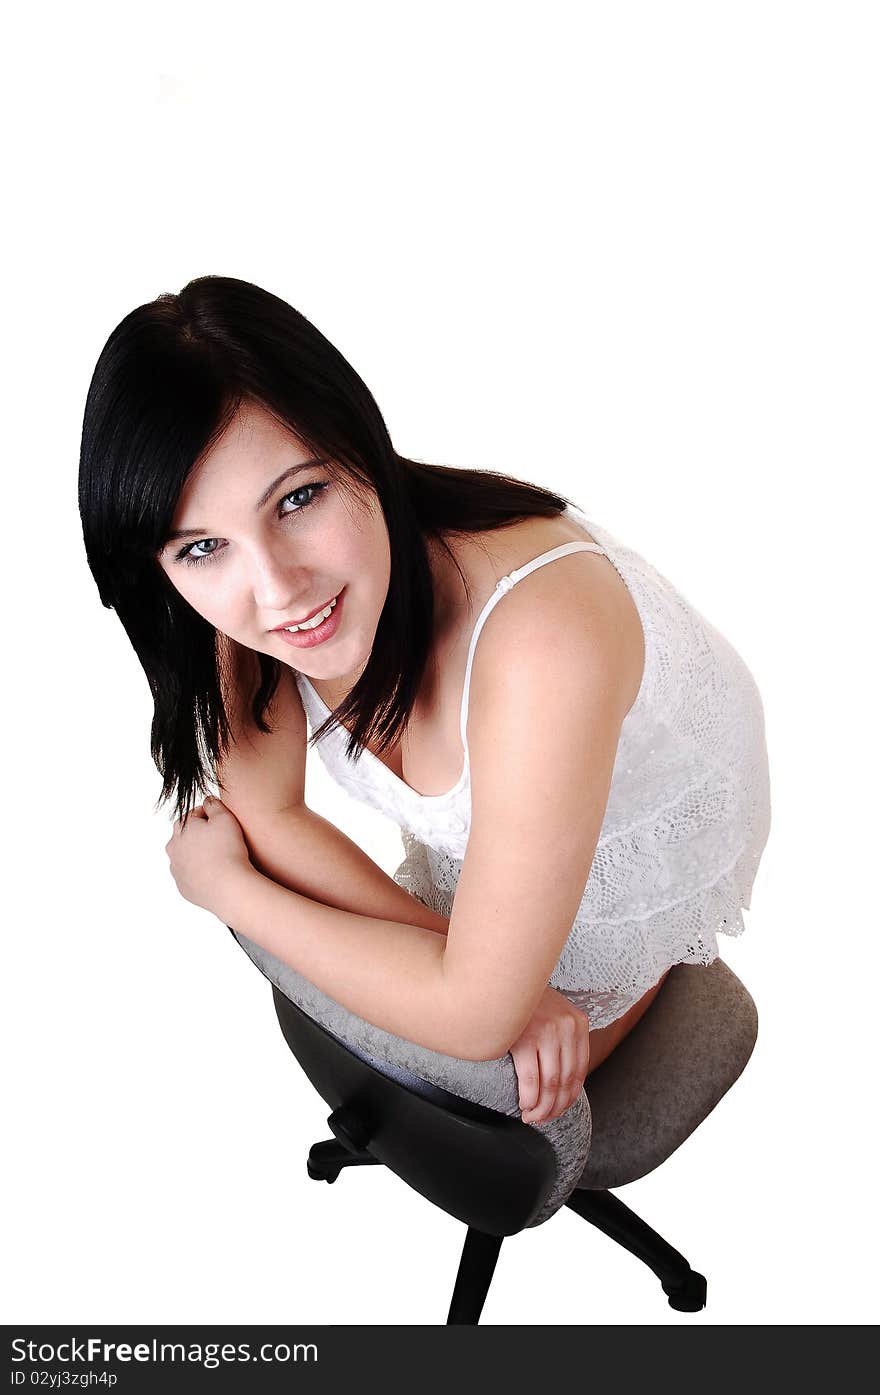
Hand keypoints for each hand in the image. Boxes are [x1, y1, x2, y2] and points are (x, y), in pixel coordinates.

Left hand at [165, 795, 252, 917]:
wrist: (227, 887)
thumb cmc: (227, 851)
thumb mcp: (225, 817)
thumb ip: (214, 805)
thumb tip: (208, 801)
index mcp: (181, 829)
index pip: (193, 815)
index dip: (209, 815)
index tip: (222, 821)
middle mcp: (173, 849)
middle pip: (186, 836)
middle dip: (201, 835)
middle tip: (221, 839)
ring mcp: (176, 870)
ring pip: (186, 857)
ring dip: (199, 854)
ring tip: (219, 857)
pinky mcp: (183, 888)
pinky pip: (191, 875)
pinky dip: (200, 872)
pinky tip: (216, 872)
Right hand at [509, 986, 589, 1124]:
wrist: (503, 977)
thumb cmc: (525, 1000)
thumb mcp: (554, 1013)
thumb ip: (563, 1039)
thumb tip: (559, 1080)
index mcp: (578, 1023)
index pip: (580, 1072)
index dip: (569, 1098)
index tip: (557, 1111)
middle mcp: (567, 1027)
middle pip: (566, 1081)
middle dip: (555, 1107)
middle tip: (542, 1119)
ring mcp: (547, 1032)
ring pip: (550, 1084)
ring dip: (542, 1108)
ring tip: (531, 1116)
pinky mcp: (524, 1038)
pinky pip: (530, 1079)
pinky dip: (529, 1098)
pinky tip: (524, 1105)